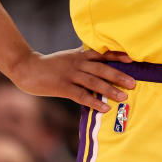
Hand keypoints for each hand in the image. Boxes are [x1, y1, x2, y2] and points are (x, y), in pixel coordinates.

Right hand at [8, 47, 134, 111]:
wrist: (28, 68)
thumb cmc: (51, 64)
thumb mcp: (69, 56)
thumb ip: (83, 56)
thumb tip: (100, 56)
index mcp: (80, 55)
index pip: (102, 54)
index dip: (117, 56)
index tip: (131, 59)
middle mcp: (78, 63)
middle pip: (102, 69)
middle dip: (119, 76)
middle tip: (133, 83)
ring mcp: (70, 75)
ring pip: (94, 82)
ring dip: (110, 90)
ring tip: (123, 97)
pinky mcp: (62, 87)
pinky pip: (81, 95)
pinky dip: (94, 102)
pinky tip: (104, 108)